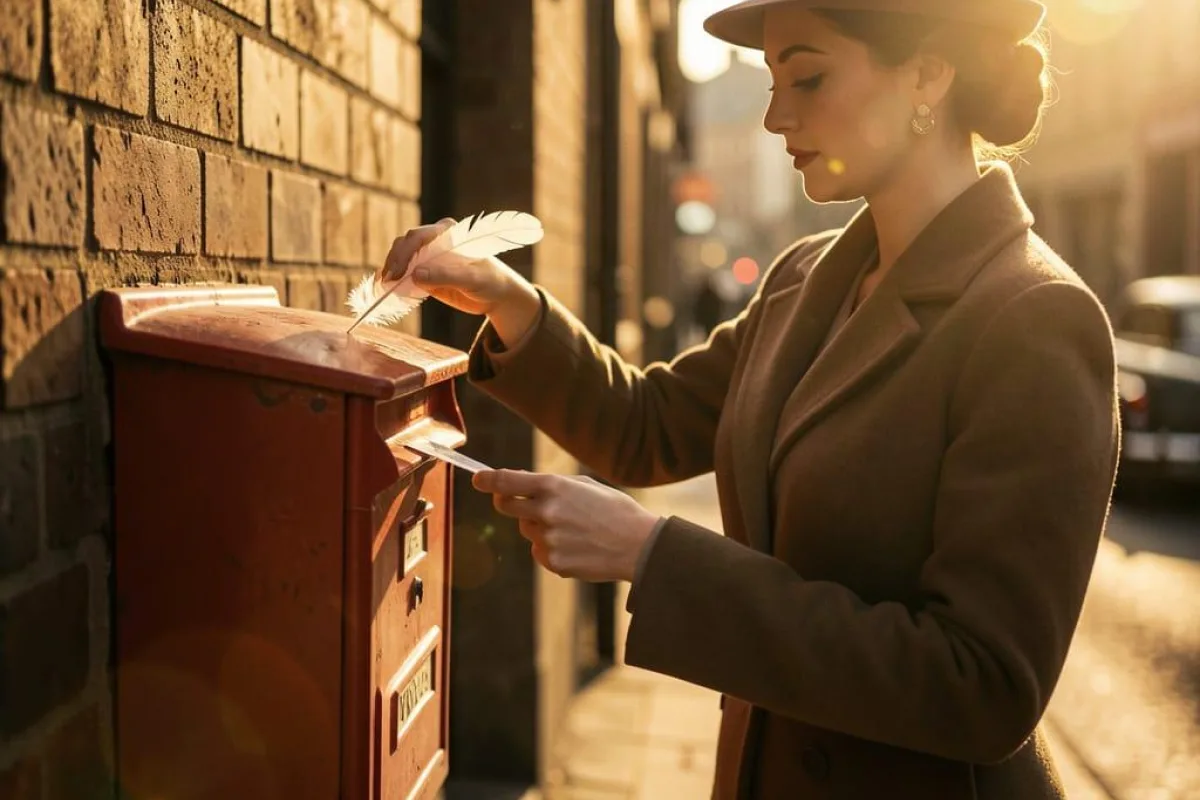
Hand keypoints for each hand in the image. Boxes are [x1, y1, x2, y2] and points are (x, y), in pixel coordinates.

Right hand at [383, 218, 541, 344]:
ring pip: (401, 256)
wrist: (496, 295)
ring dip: (391, 269)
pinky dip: (395, 279)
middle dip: (394, 261)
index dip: (404, 253)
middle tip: (388, 282)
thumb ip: (445, 276)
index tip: (397, 272)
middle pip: (405, 244)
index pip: (419, 237)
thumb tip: (415, 273)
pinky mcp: (425, 271)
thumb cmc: (490, 281)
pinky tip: (387, 288)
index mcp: (449, 232)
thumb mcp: (472, 279)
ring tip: (384, 286)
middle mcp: (435, 239)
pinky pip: (404, 272)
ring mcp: (428, 255)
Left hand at [473, 469, 660, 582]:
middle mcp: (546, 511)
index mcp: (554, 487)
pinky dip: (551, 548)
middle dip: (506, 502)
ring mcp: (548, 539)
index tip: (478, 479)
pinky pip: (539, 551)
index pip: (506, 481)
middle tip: (519, 502)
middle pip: (505, 506)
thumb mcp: (585, 486)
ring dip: (539, 527)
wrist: (638, 545)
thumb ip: (551, 485)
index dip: (487, 480)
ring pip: (527, 530)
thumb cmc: (614, 510)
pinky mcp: (553, 562)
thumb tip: (520, 484)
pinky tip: (576, 545)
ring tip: (573, 529)